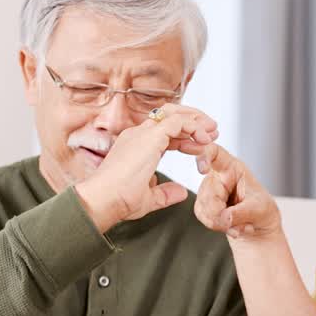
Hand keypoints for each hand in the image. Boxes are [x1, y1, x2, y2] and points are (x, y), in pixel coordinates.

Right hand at [74, 104, 218, 231]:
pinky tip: (204, 141)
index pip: (163, 131)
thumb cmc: (118, 201)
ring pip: (173, 113)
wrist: (102, 201)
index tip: (202, 144)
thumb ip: (165, 193)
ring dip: (196, 120)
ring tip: (213, 131)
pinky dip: (194, 128)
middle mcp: (137, 136)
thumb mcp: (148, 198)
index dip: (185, 136)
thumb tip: (181, 192)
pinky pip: (177, 122)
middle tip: (213, 131)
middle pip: (168, 116)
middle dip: (193, 120)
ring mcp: (142, 134)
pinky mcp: (149, 136)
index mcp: (135, 147)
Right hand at [193, 143, 282, 241]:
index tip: (203, 169)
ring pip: (204, 208)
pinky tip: (234, 228)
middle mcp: (217, 177)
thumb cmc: (262, 209)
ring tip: (241, 224)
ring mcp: (208, 192)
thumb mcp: (260, 208)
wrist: (260, 227)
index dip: (204, 156)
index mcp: (232, 168)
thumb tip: (224, 217)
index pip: (213, 153)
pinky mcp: (204, 207)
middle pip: (208, 192)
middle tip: (238, 222)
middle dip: (221, 213)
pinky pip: (204, 218)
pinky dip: (220, 227)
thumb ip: (242, 212)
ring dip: (222, 223)